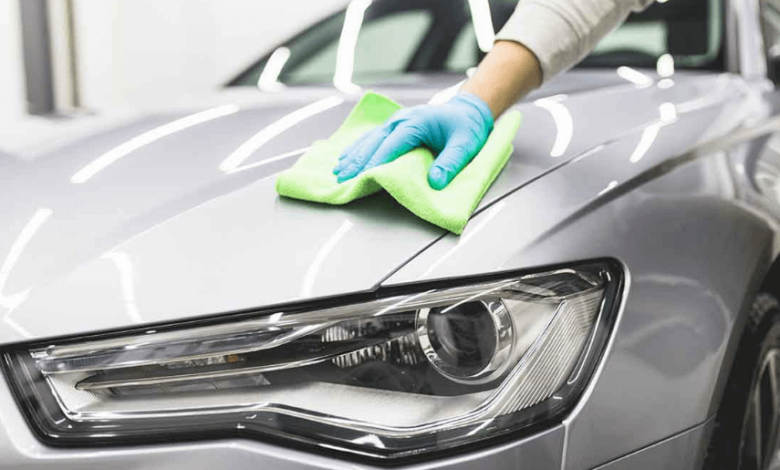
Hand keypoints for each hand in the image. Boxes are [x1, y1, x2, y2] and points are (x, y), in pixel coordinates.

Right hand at [333, 94, 493, 189]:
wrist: (467, 111)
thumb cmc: (466, 127)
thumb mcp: (465, 146)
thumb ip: (451, 163)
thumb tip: (436, 182)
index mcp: (417, 122)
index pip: (392, 144)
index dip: (376, 161)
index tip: (363, 175)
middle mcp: (402, 120)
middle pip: (374, 142)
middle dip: (357, 161)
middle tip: (342, 178)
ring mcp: (396, 122)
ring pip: (369, 139)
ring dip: (353, 156)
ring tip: (338, 171)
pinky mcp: (394, 127)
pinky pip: (372, 138)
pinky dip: (358, 149)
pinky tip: (346, 157)